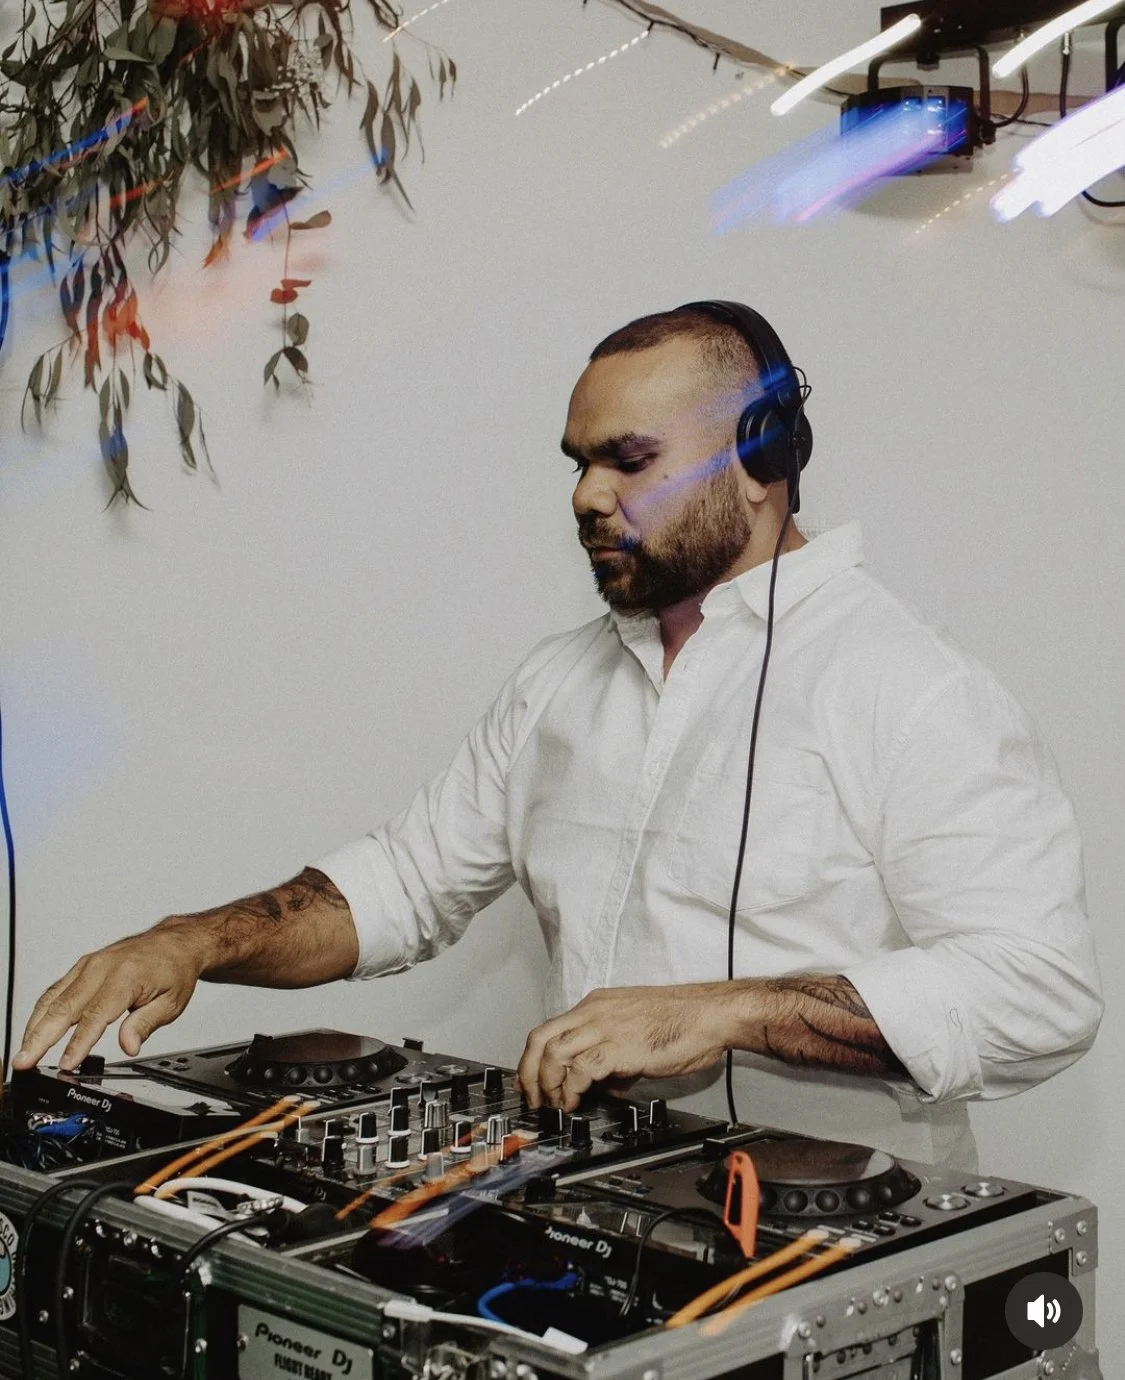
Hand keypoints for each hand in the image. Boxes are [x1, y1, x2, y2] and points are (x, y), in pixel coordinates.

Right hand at [13, 922, 208, 1071]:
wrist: (174, 943)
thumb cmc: (174, 969)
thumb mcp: (171, 1002)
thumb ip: (146, 1024)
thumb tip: (129, 1046)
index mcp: (125, 977)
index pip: (96, 1015)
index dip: (79, 1042)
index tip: (67, 1064)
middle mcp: (102, 968)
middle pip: (65, 1007)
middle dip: (41, 1038)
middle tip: (25, 1062)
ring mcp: (89, 965)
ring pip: (54, 998)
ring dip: (35, 1027)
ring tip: (23, 1054)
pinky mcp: (83, 966)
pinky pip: (56, 989)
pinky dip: (41, 1011)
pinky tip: (34, 1030)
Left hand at [516, 983, 732, 1111]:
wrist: (710, 1015)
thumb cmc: (683, 1020)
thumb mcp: (636, 1032)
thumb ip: (614, 1054)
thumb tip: (603, 1084)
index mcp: (597, 1005)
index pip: (549, 1028)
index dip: (533, 1058)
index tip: (530, 1081)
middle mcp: (594, 1012)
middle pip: (540, 1038)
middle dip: (528, 1072)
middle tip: (533, 1098)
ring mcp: (604, 1027)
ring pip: (553, 1053)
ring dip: (547, 1084)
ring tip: (555, 1105)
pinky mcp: (618, 1047)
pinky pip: (580, 1069)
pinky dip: (571, 1089)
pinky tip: (576, 1102)